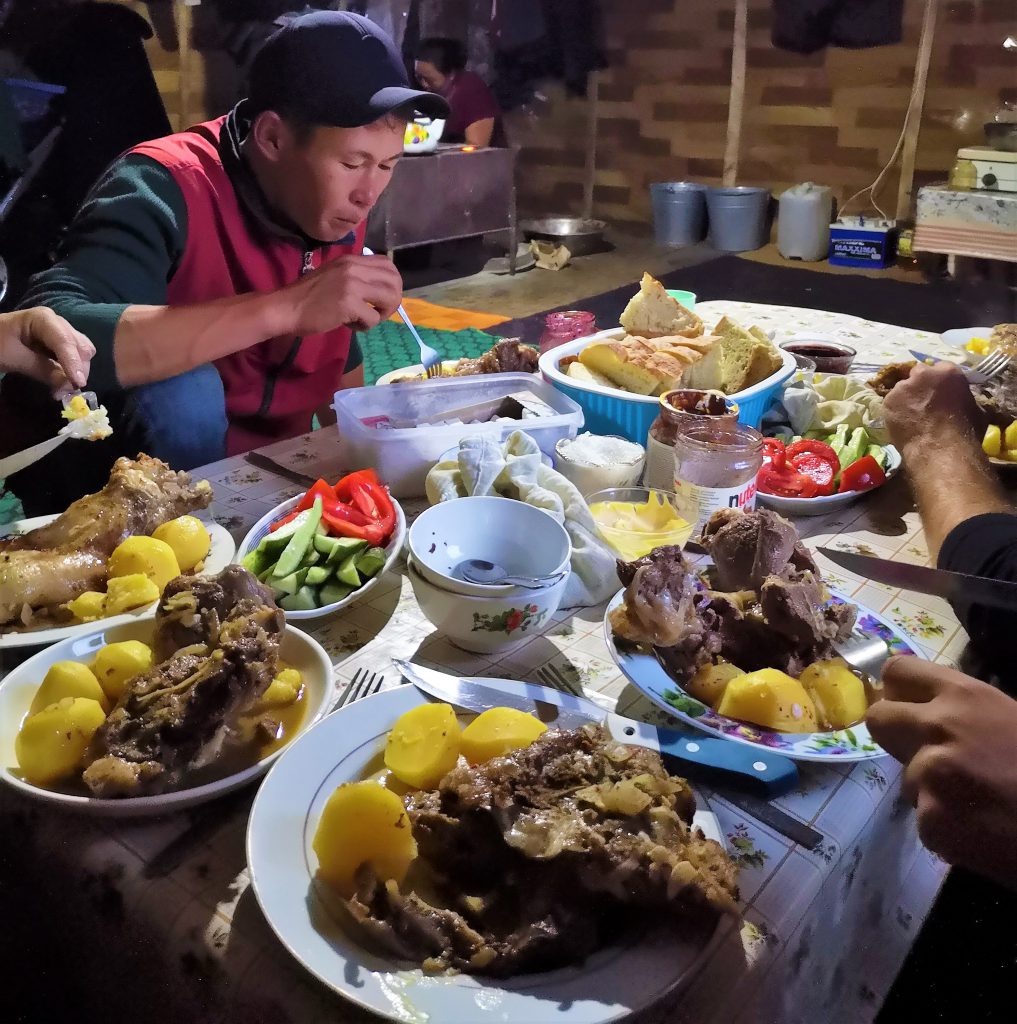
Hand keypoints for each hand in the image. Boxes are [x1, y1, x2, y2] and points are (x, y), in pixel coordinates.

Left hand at [0, 308, 94, 394]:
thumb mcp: (14, 358)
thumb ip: (42, 370)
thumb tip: (68, 387)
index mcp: (44, 319)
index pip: (65, 341)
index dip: (73, 362)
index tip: (79, 383)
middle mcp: (58, 324)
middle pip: (81, 347)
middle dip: (78, 369)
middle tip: (67, 392)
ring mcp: (61, 333)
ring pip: (83, 354)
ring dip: (77, 372)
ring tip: (63, 389)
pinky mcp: (61, 345)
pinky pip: (75, 359)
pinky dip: (72, 372)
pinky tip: (62, 382)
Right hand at [280, 254, 401, 334]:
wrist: (287, 308)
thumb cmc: (309, 296)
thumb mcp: (334, 276)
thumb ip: (356, 277)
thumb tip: (380, 289)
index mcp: (351, 260)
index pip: (388, 265)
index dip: (392, 284)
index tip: (382, 298)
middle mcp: (354, 267)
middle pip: (395, 280)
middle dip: (393, 300)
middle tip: (379, 312)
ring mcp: (352, 284)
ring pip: (390, 298)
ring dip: (383, 313)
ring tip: (366, 319)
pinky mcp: (349, 303)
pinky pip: (373, 318)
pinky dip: (365, 326)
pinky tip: (350, 325)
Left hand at [867, 657, 1016, 889]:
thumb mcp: (1012, 719)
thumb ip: (965, 711)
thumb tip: (923, 707)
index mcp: (965, 696)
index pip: (898, 672)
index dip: (898, 692)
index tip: (904, 706)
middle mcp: (939, 727)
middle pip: (879, 720)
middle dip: (897, 738)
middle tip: (929, 756)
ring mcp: (930, 775)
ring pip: (907, 779)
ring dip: (932, 791)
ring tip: (980, 804)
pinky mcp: (931, 822)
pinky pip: (925, 820)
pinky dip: (948, 829)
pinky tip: (983, 832)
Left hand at [882, 361, 981, 452]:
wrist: (940, 449)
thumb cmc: (965, 432)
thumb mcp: (976, 409)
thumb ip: (964, 398)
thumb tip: (960, 401)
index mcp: (949, 372)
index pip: (942, 369)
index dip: (940, 382)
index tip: (940, 393)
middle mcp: (924, 374)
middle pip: (919, 374)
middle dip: (921, 385)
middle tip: (923, 402)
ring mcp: (903, 387)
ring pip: (903, 389)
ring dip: (906, 398)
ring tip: (911, 416)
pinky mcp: (888, 401)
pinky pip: (891, 403)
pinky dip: (895, 411)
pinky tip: (902, 423)